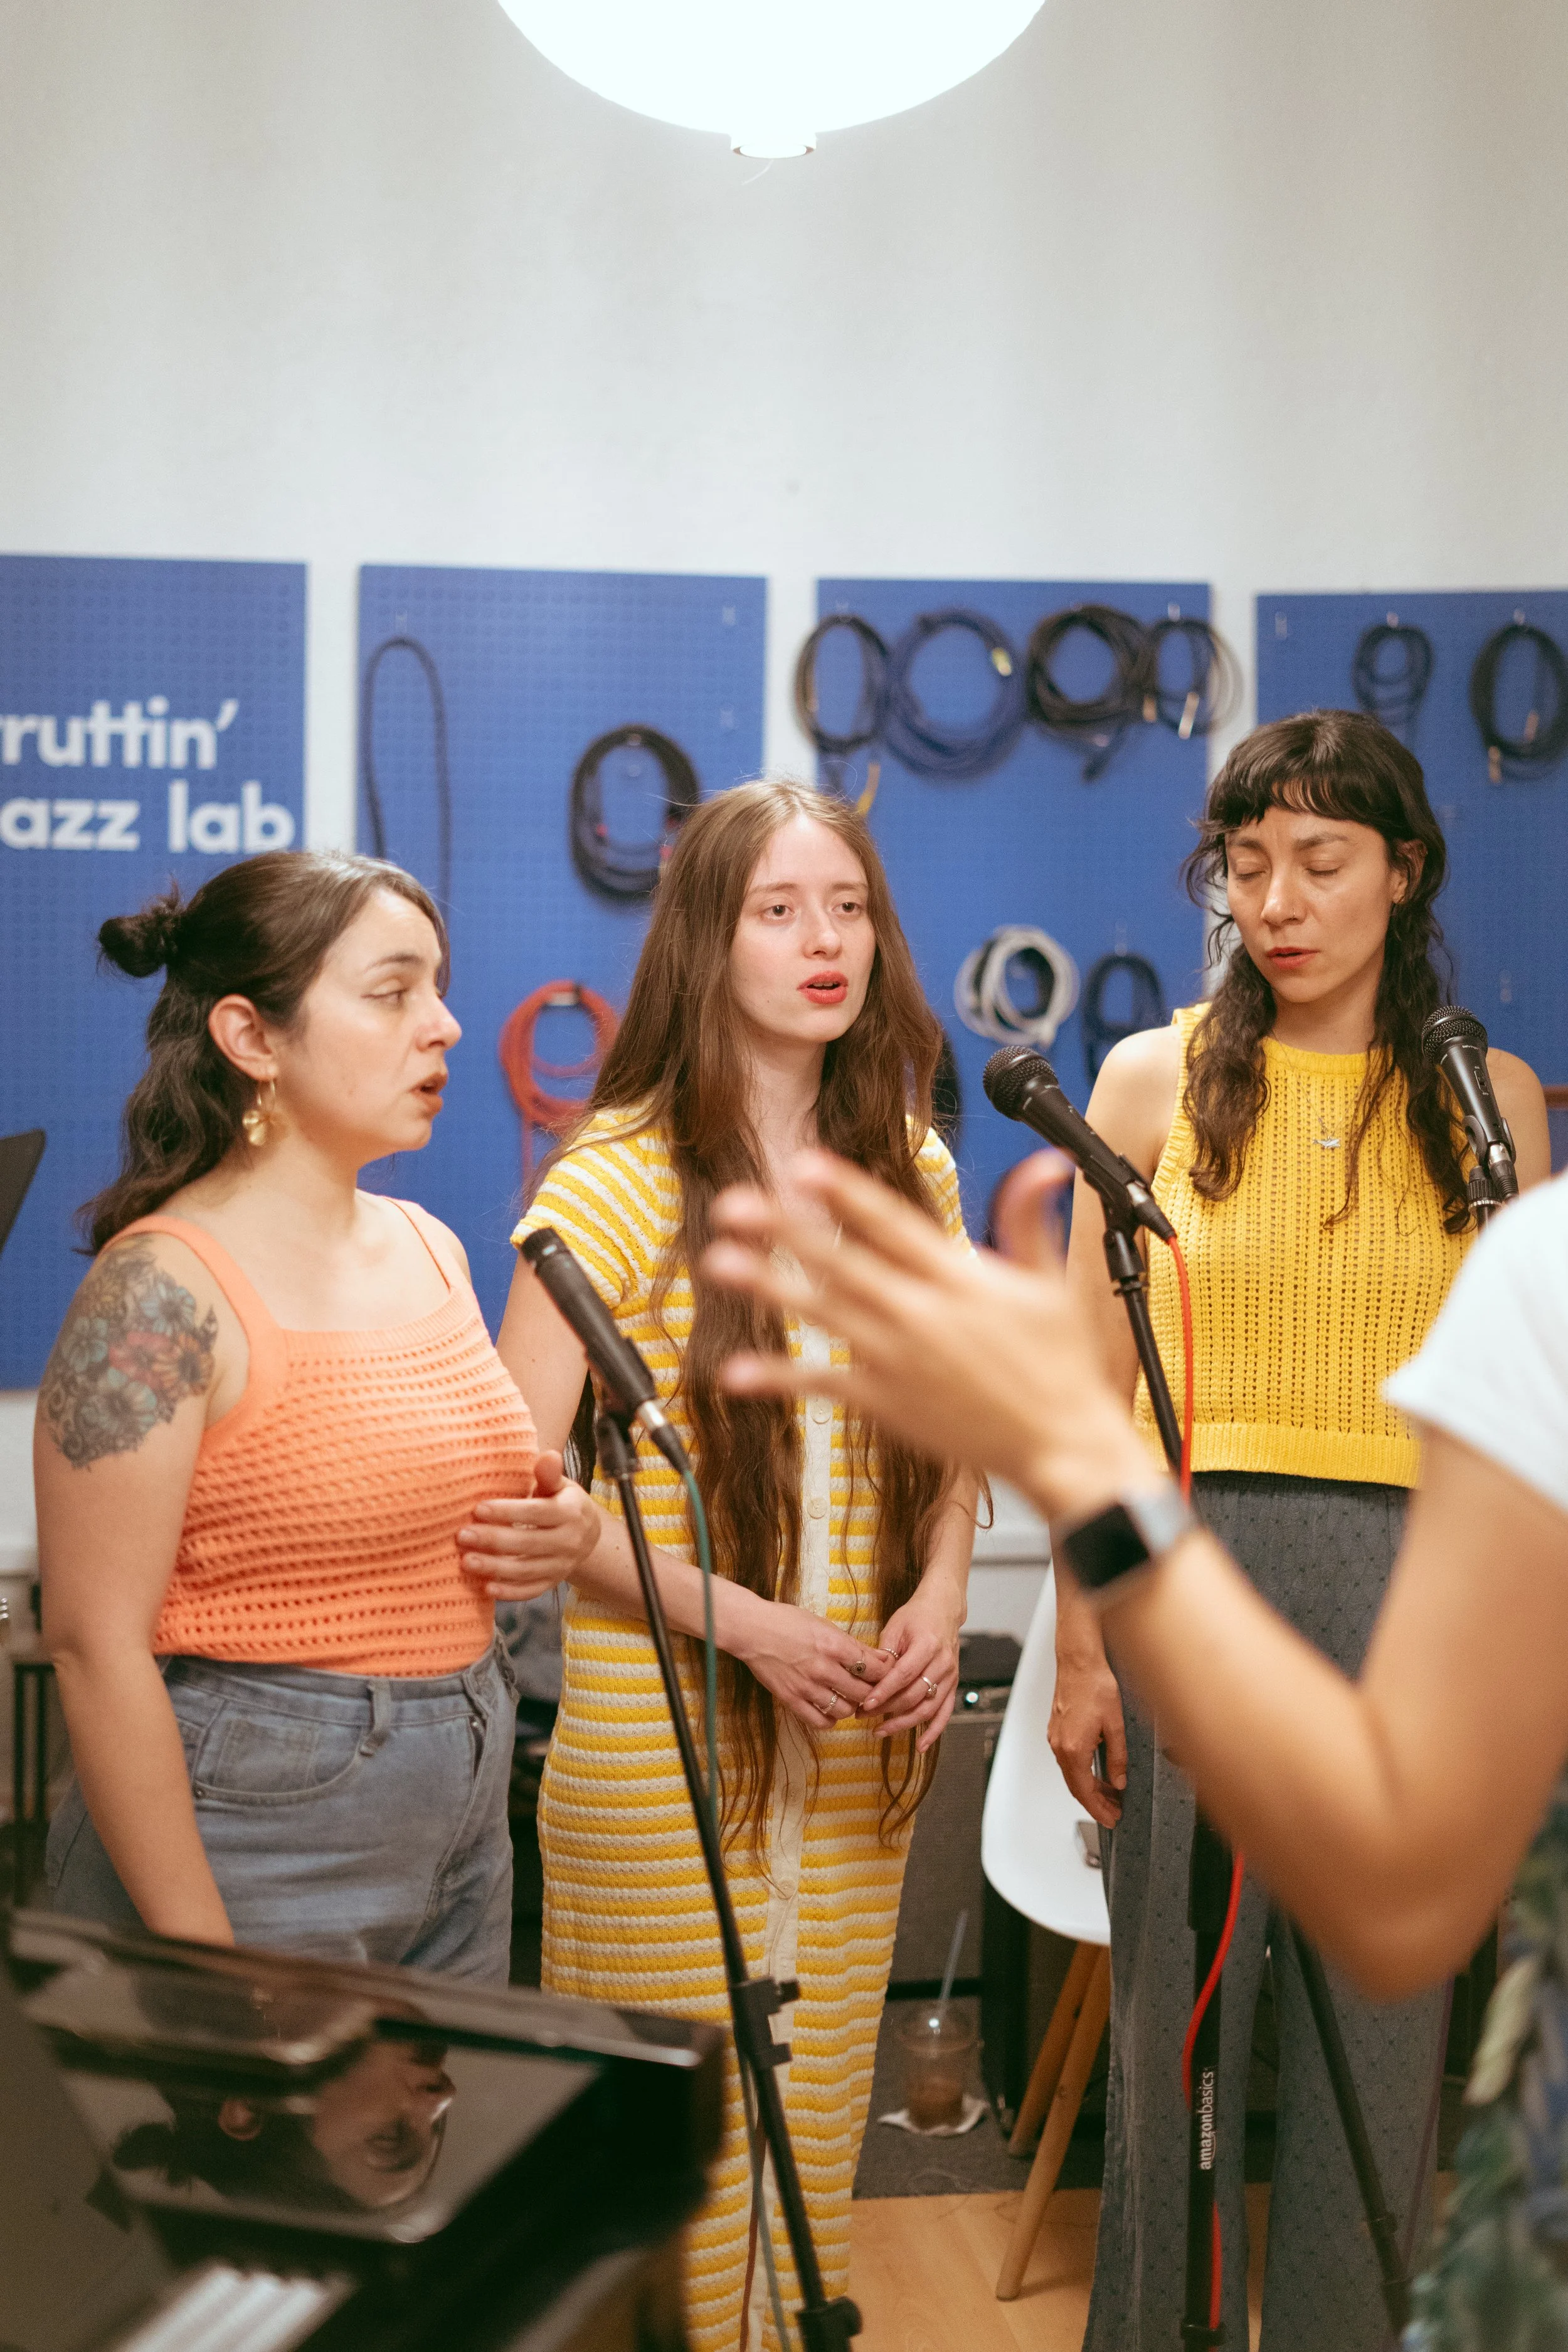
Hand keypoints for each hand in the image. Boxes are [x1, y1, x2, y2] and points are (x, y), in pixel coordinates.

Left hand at [459, 1451, 600, 1600]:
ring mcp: (562, 1565)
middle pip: (528, 1543)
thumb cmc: (562, 1503)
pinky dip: (509, 1592)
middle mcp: (569, 1541)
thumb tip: (547, 1455)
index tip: (478, 1509)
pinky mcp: (553, 1583)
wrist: (588, 1534)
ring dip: (495, 1568)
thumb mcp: (560, 1485)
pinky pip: (531, 1590)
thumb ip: (549, 1474)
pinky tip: (486, 1588)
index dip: (507, 1512)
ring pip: (526, 1570)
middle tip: (462, 1536)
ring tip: (466, 1562)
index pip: (535, 1513)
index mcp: (570, 1512)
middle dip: (493, 1540)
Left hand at [701, 1149, 1153, 1524]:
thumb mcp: (1050, 1284)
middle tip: (735, 1203)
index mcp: (959, 1279)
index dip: (846, 1193)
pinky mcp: (888, 1403)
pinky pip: (825, 1385)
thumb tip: (1046, 1161)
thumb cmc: (1060, 1366)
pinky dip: (781, 1378)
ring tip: (719, 1262)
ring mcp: (900, 1360)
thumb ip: (1031, 1219)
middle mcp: (922, 1315)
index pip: (893, 1224)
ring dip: (770, 1287)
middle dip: (785, 1231)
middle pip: (842, 1263)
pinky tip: (736, 1371)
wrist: (1061, 1445)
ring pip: (824, 1315)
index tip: (804, 1165)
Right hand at [731, 1598, 892, 1733]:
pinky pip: (820, 1721)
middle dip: (872, 1693)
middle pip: (863, 1693)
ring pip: (845, 1711)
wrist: (751, 1629)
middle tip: (871, 1690)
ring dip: (852, 1707)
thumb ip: (852, 1644)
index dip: (885, 1674)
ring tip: (849, 1699)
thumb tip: (880, 1658)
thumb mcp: (824, 1625)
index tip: (885, 1674)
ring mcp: (806, 1687)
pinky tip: (830, 1710)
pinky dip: (830, 1720)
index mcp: (834, 1645)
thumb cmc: (787, 1621)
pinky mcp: (791, 1700)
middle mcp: (823, 1669)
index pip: (874, 1668)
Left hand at [859, 1588, 963, 1751]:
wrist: (943, 1609)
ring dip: (904, 1724)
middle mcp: (943, 1662)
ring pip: (928, 1708)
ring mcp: (951, 1676)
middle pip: (914, 1695)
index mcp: (927, 1645)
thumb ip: (884, 1654)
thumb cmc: (917, 1616)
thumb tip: (868, 1680)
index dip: (884, 1692)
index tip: (866, 1705)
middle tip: (864, 1716)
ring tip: (880, 1731)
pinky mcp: (953, 1685)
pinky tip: (920, 1745)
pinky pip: (944, 1713)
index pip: (904, 1675)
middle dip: (887, 1710)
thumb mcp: (895, 1627)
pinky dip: (934, 1731)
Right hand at [1050, 1640, 1126, 1826]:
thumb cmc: (1095, 1685)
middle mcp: (1060, 1745)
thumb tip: (1119, 1781)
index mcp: (1073, 1748)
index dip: (1099, 1809)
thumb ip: (1117, 1758)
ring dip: (1089, 1788)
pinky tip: (1097, 1772)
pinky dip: (1082, 1773)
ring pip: (1072, 1774)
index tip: (1111, 1820)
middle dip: (1095, 1803)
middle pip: (1076, 1786)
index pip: (1085, 1791)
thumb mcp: (1115, 1725)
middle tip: (1113, 1813)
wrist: (1079, 1662)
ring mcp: (1056, 1738)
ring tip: (1110, 1796)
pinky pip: (1068, 1760)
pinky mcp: (1057, 1730)